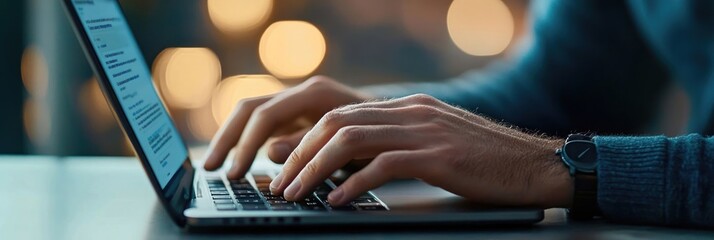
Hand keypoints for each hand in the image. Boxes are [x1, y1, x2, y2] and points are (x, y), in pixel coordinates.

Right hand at [203, 76, 371, 177]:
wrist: (399, 125)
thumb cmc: (379, 135)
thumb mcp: (350, 146)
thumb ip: (310, 146)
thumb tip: (271, 153)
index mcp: (314, 94)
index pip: (264, 115)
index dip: (245, 145)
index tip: (236, 173)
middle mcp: (303, 92)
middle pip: (250, 109)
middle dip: (228, 139)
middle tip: (212, 169)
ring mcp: (299, 102)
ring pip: (253, 113)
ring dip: (233, 139)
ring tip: (219, 166)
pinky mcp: (299, 114)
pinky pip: (266, 123)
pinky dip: (249, 140)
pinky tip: (240, 160)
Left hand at [270, 94, 572, 207]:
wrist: (538, 165)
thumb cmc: (488, 163)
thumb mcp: (439, 144)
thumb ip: (401, 145)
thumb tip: (359, 164)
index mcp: (409, 108)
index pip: (342, 115)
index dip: (307, 140)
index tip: (287, 166)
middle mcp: (412, 112)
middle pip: (337, 123)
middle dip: (300, 153)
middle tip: (281, 182)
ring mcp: (425, 131)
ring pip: (352, 139)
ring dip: (316, 168)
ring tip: (297, 193)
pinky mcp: (439, 156)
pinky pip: (383, 165)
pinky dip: (353, 183)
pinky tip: (338, 201)